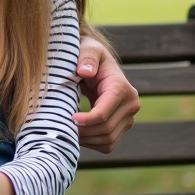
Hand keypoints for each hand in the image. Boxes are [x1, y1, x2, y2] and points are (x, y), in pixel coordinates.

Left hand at [72, 34, 139, 153]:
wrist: (97, 65)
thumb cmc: (89, 55)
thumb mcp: (87, 49)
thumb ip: (86, 57)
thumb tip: (85, 72)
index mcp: (121, 87)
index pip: (104, 112)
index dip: (86, 120)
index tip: (69, 118)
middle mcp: (131, 104)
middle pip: (106, 129)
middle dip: (83, 131)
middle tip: (63, 126)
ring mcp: (129, 117)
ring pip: (108, 140)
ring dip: (87, 140)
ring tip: (68, 130)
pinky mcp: (123, 127)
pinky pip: (109, 145)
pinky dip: (92, 144)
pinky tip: (78, 134)